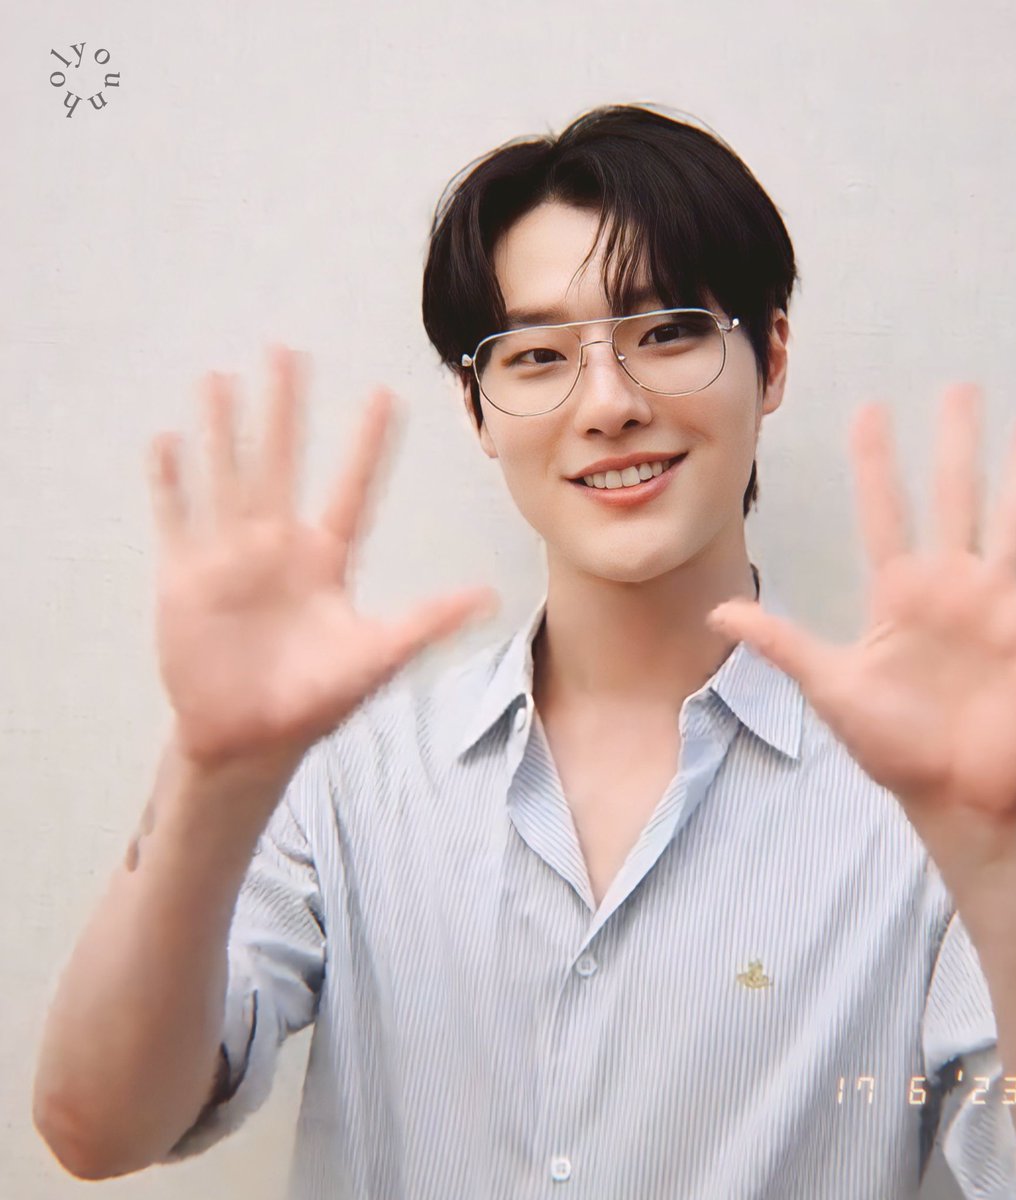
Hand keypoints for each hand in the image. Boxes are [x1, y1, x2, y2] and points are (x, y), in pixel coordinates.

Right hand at [149, 344, 498, 771]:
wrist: (249, 737)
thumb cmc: (315, 699)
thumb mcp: (376, 655)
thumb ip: (427, 621)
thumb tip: (489, 595)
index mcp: (326, 559)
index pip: (351, 488)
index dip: (366, 443)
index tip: (384, 392)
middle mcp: (278, 546)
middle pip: (281, 462)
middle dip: (284, 409)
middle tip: (285, 350)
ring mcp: (230, 557)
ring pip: (227, 476)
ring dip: (222, 428)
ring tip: (218, 378)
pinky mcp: (185, 577)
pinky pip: (176, 518)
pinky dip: (169, 483)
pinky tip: (165, 441)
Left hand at [707, 383, 1015, 867]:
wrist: (955, 794)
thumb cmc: (894, 744)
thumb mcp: (832, 686)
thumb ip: (782, 643)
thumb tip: (719, 613)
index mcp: (900, 593)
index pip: (885, 511)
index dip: (878, 462)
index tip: (869, 409)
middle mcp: (952, 585)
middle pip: (955, 497)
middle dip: (957, 443)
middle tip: (960, 387)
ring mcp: (1001, 602)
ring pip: (1014, 519)